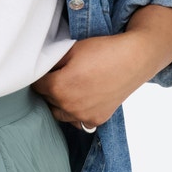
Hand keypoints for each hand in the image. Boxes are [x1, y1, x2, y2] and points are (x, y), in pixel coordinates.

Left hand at [32, 34, 156, 129]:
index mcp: (58, 88)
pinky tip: (81, 100)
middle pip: (47, 100)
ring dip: (60, 103)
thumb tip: (40, 67)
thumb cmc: (103, 51)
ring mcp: (83, 116)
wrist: (133, 60)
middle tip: (59, 77)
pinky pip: (78, 121)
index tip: (44, 71)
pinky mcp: (96, 120)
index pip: (37, 85)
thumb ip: (52, 61)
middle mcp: (69, 106)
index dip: (39, 76)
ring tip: (68, 90)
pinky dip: (76, 113)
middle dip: (49, 89)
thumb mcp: (72, 49)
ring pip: (60, 114)